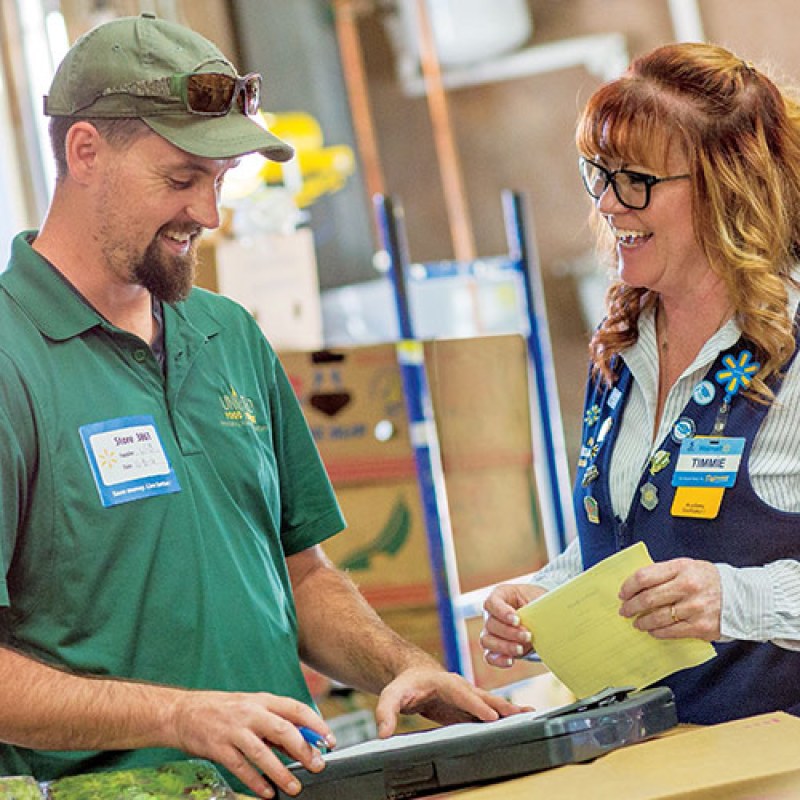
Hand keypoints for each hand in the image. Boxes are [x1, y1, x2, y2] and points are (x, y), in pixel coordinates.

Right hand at [166, 690, 334, 798]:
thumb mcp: (251, 708)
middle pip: (283, 730)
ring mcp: (234, 730)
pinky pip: (241, 767)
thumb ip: (274, 723)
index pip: (296, 709)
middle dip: (303, 750)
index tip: (329, 739)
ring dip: (281, 772)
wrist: (183, 712)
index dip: (316, 724)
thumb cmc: (222, 710)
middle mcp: (250, 713)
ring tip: (294, 787)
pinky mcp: (219, 748)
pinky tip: (267, 792)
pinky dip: (256, 782)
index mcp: (262, 700)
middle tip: (317, 765)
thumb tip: (301, 744)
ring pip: (263, 752)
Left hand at [374, 667, 522, 737]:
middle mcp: (460, 686)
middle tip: (520, 715)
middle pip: (482, 695)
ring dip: (509, 709)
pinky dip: (506, 716)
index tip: (491, 716)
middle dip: (501, 705)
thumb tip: (383, 733)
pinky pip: (490, 711)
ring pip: (491, 702)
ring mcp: (467, 696)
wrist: (414, 676)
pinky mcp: (470, 707)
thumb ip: (385, 712)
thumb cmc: (404, 685)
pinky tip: (520, 722)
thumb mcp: (390, 696)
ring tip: (529, 715)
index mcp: (443, 681)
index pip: (461, 693)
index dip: (475, 704)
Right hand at [480, 583, 546, 666]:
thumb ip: (535, 608)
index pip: (491, 603)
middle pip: (490, 624)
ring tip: (521, 649)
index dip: (502, 612)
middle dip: (510, 632)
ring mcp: (490, 632)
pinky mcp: (495, 648)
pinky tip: (511, 661)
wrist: (540, 615)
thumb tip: (544, 619)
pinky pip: (489, 656)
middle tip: (528, 636)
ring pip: (487, 641)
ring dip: (504, 646)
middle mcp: (491, 614)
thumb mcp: (537, 599)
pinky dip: (499, 660)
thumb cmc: (537, 602)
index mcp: (499, 596)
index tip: (517, 620)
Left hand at [618, 557, 721, 640]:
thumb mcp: (688, 567)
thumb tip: (638, 584)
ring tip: (637, 622)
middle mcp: (688, 587)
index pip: (644, 577)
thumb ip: (665, 573)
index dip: (629, 586)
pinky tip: (653, 631)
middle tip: (625, 610)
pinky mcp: (701, 627)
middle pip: (648, 598)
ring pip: (658, 617)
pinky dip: (658, 632)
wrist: (745, 597)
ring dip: (643, 621)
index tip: (623, 593)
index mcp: (682, 568)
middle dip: (631, 606)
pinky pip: (671, 632)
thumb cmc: (711, 581)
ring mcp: (695, 608)